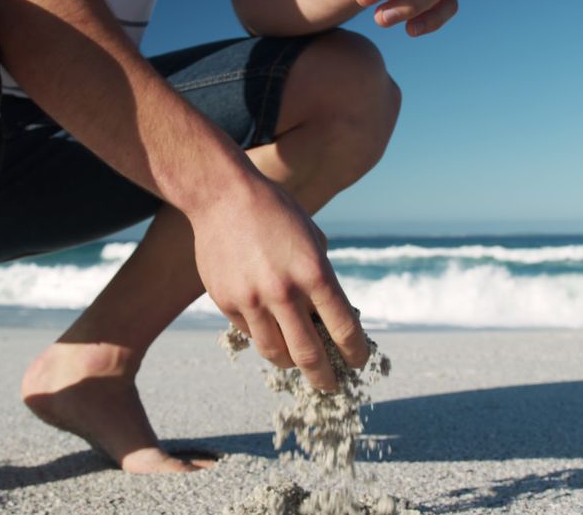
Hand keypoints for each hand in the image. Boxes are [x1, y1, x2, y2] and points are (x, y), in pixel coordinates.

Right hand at [190, 177, 367, 390]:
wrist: (222, 195)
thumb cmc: (276, 212)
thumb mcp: (312, 238)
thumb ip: (320, 277)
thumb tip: (327, 315)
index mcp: (315, 273)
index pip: (344, 329)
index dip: (356, 352)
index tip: (359, 362)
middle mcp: (284, 292)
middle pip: (309, 355)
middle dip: (325, 378)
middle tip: (331, 386)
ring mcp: (252, 300)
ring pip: (276, 353)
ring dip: (291, 364)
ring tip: (298, 364)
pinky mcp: (226, 302)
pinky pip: (251, 333)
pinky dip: (265, 336)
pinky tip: (270, 329)